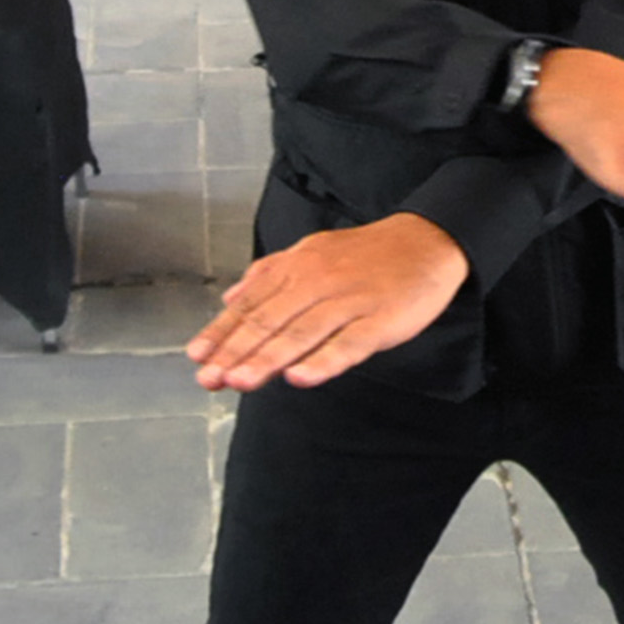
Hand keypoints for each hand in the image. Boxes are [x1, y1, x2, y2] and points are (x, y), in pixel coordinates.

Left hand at [189, 215, 467, 391]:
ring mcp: (349, 303)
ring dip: (268, 360)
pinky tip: (300, 379)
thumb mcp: (313, 253)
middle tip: (208, 379)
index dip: (223, 331)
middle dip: (236, 351)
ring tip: (239, 382)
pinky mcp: (380, 322)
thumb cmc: (366, 255)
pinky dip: (323, 362)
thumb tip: (229, 298)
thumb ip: (269, 275)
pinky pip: (348, 345)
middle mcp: (317, 283)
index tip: (196, 356)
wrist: (427, 240)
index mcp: (298, 268)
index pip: (252, 304)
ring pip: (302, 334)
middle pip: (270, 321)